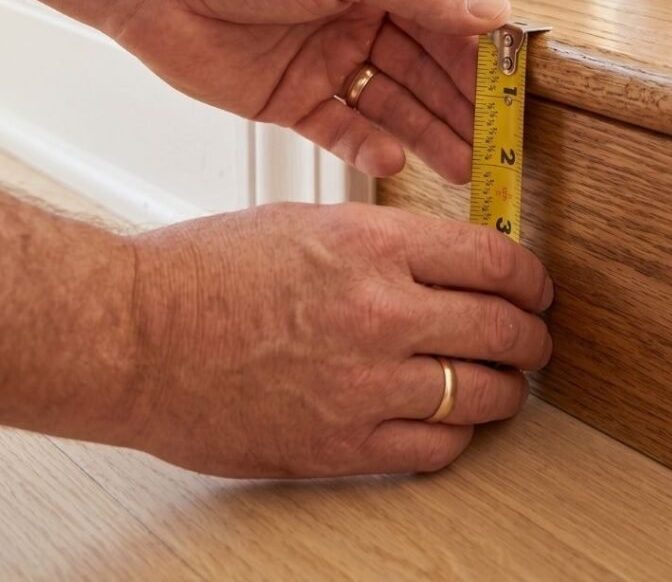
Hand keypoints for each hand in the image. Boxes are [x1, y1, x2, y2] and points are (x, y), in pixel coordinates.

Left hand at [112, 0, 511, 182]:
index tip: (515, 95)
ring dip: (427, 136)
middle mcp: (358, 22)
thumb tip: (494, 13)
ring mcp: (325, 63)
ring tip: (463, 169)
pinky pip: (339, 130)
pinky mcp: (290, 100)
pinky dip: (366, 146)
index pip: (445, 27)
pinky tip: (394, 159)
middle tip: (497, 149)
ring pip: (390, 107)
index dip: (481, 62)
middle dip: (461, 110)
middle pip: (424, 75)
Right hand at [126, 202, 553, 477]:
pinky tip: (449, 419)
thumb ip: (391, 243)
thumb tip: (454, 263)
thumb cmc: (207, 271)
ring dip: (506, 388)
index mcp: (373, 244)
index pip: (494, 260)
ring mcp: (363, 385)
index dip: (531, 278)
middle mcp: (379, 311)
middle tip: (533, 338)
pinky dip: (456, 434)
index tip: (536, 288)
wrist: (135, 335)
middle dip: (532, 335)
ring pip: (482, 394)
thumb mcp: (313, 222)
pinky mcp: (339, 446)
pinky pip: (434, 449)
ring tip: (504, 382)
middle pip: (502, 328)